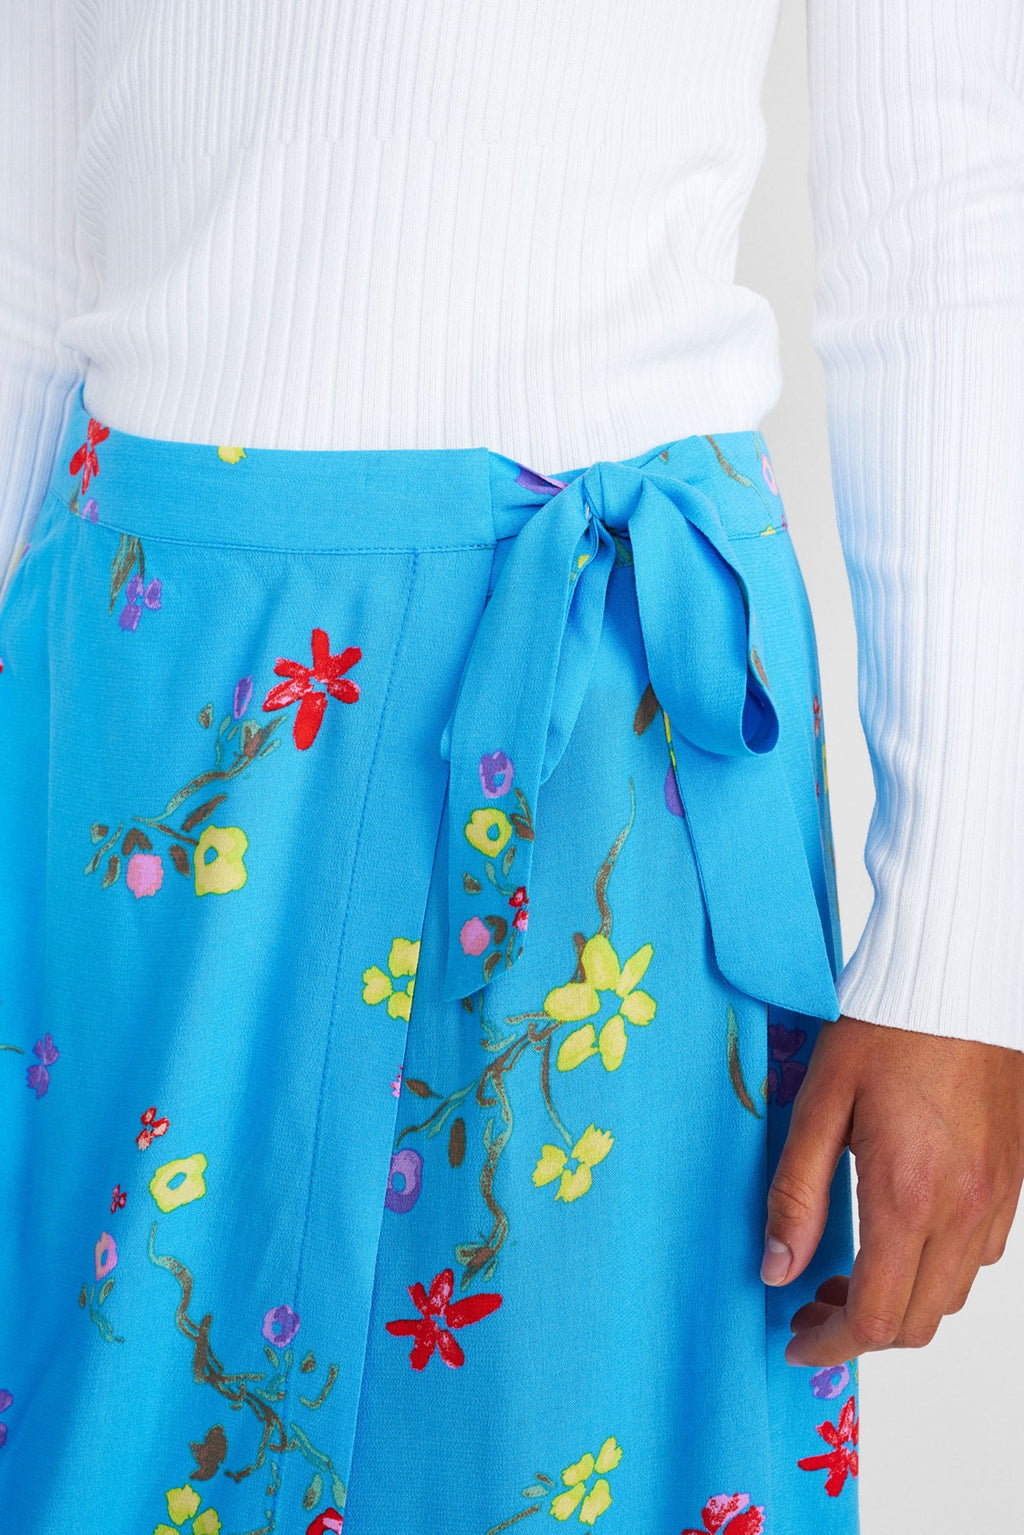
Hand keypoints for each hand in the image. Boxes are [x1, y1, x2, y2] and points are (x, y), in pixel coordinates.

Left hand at [760, 1013, 1023, 1365]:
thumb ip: (796, 1194)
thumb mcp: (819, 1104)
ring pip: (951, 1295)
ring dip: (900, 1302)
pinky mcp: (1011, 1180)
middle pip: (917, 1322)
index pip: (875, 1317)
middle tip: (809, 1303)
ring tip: (848, 1270)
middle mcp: (962, 1210)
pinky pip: (980, 1255)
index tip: (796, 1341)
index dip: (830, 1344)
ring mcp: (996, 1198)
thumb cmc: (883, 1032)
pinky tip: (899, 1234)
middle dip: (860, 1331)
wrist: (953, 983)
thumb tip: (776, 1269)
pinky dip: (937, 1268)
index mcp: (908, 1197)